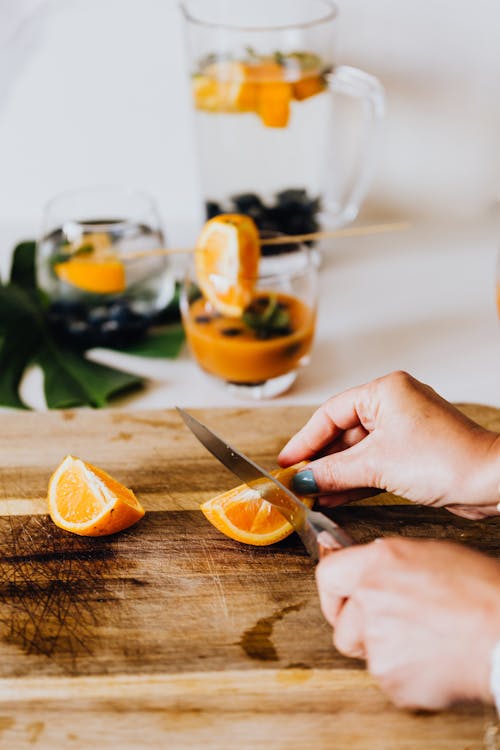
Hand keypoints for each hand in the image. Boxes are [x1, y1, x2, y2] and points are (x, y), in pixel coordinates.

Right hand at [279, 371, 499, 518]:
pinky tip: (333, 496)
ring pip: (358, 451)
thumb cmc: (446, 459)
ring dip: (335, 473)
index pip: (331, 412)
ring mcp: (404, 430)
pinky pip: (374, 464)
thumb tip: (302, 477)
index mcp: (385, 391)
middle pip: (343, 432)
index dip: (305, 439)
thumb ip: (333, 470)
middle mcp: (394, 405)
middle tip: (296, 480)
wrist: (491, 482)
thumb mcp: (377, 464)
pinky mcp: (412, 454)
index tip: (287, 460)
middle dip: (320, 460)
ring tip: (311, 493)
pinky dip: (355, 480)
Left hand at [316, 537, 499, 708]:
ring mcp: (377, 640)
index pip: (329, 576)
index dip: (335, 595)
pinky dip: (408, 677)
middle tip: (397, 628)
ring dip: (389, 653)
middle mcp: (369, 598)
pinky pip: (390, 681)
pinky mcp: (391, 677)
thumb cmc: (482, 593)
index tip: (341, 604)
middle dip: (362, 632)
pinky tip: (435, 660)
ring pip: (367, 655)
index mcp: (378, 563)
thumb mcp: (432, 556)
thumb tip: (374, 572)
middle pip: (341, 626)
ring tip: (427, 642)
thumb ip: (390, 565)